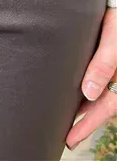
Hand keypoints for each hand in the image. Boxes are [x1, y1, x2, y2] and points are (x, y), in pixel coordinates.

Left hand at [66, 7, 116, 150]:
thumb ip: (103, 63)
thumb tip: (88, 93)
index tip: (71, 138)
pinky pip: (99, 80)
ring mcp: (114, 68)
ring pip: (101, 94)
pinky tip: (76, 95)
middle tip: (66, 138)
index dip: (89, 124)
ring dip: (86, 108)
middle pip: (104, 104)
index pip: (107, 107)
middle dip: (86, 122)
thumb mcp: (112, 39)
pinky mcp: (106, 58)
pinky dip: (87, 92)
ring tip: (67, 121)